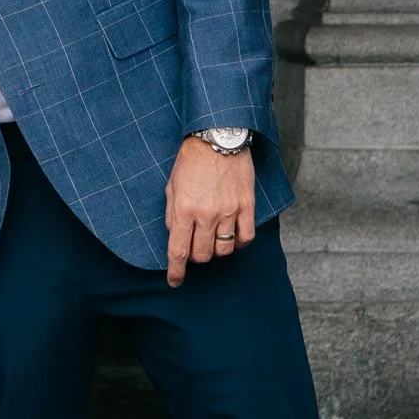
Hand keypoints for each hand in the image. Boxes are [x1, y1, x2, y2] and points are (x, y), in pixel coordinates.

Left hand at [164, 139, 257, 287]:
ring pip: (224, 249)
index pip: (178, 251)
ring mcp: (228, 211)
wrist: (217, 137)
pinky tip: (234, 236)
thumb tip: (175, 235)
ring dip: (217, 250)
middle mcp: (206, 214)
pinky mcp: (246, 205)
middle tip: (195, 247)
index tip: (175, 281)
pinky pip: (246, 236)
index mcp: (184, 209)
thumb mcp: (172, 185)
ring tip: (213, 240)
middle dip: (196, 257)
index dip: (176, 271)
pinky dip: (239, 242)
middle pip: (202, 254)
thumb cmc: (192, 159)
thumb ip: (172, 213)